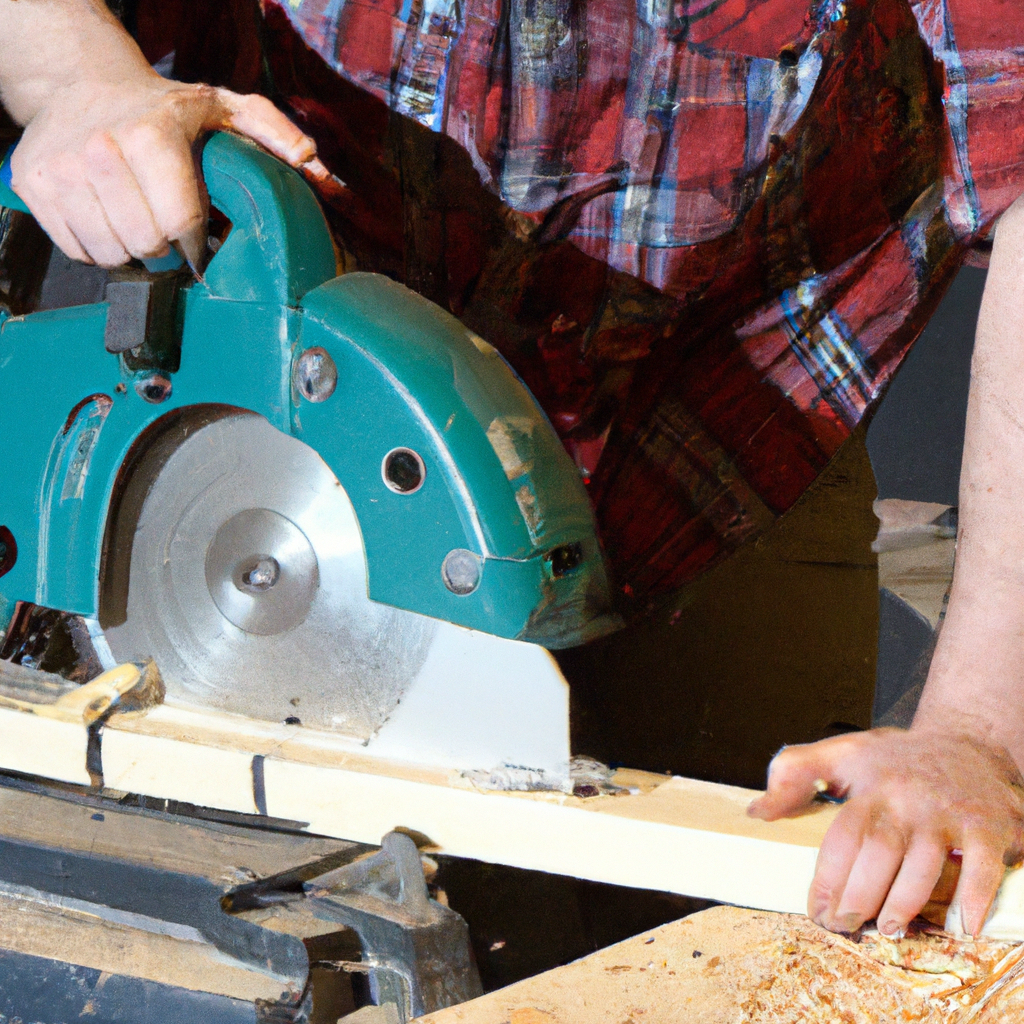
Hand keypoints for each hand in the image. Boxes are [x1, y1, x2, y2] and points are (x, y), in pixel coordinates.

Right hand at [11, 76, 319, 267]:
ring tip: (143, 224)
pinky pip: (79, 251)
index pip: (180, 224)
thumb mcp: (225, 109)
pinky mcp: (34, 186)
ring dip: (134, 252)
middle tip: (173, 233)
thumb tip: (315, 168)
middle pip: (147, 245)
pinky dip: (100, 249)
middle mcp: (100, 148)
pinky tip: (112, 221)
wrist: (81, 84)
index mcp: (151, 134)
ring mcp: (61, 168)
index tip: (204, 246)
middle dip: (168, 250)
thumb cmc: (165, 109)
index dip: (199, 246)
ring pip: (112, 254)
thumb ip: (274, 135)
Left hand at [748, 728, 1023, 936]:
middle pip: (879, 852)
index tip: (816, 909)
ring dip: (904, 902)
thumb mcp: (839, 752)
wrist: (966, 742)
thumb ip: (793, 773)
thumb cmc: (894, 758)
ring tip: (890, 929)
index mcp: (869, 785)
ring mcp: (947, 813)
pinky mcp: (986, 825)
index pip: (842, 836)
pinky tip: (964, 926)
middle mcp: (907, 799)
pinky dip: (975, 897)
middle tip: (845, 925)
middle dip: (859, 895)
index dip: (828, 877)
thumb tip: (757, 811)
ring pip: (923, 863)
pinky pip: (983, 866)